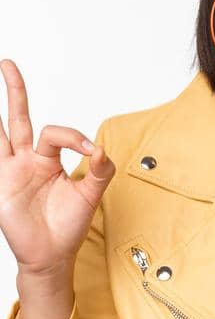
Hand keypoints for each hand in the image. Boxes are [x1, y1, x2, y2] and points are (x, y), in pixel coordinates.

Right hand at [0, 59, 115, 280]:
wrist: (51, 255)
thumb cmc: (69, 225)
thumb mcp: (90, 196)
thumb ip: (100, 171)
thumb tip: (101, 148)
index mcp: (49, 159)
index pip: (56, 133)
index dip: (73, 137)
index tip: (90, 153)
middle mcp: (26, 159)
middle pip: (18, 117)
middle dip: (14, 90)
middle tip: (7, 63)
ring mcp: (9, 170)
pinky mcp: (0, 183)